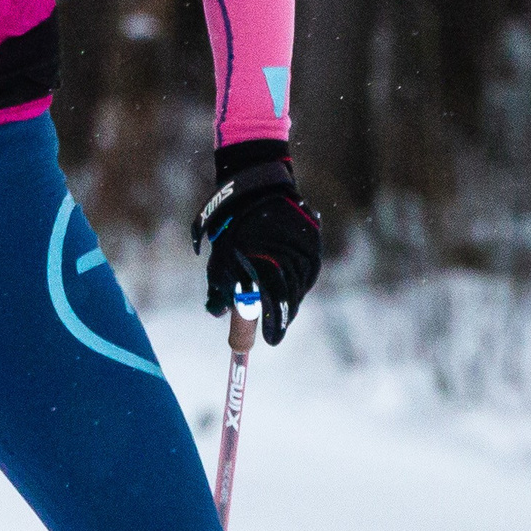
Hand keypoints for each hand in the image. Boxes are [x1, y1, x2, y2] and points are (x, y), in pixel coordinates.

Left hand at [193, 142, 321, 345]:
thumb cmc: (233, 225)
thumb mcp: (220, 258)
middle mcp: (291, 256)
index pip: (276, 303)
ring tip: (282, 310)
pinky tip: (292, 287)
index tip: (270, 342)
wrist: (256, 188)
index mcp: (268, 263)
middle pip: (292, 297)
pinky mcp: (314, 240)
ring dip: (292, 299)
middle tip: (275, 329)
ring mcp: (307, 248)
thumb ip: (219, 289)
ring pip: (303, 284)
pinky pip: (310, 270)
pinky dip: (301, 282)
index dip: (274, 325)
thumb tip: (217, 313)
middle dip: (283, 316)